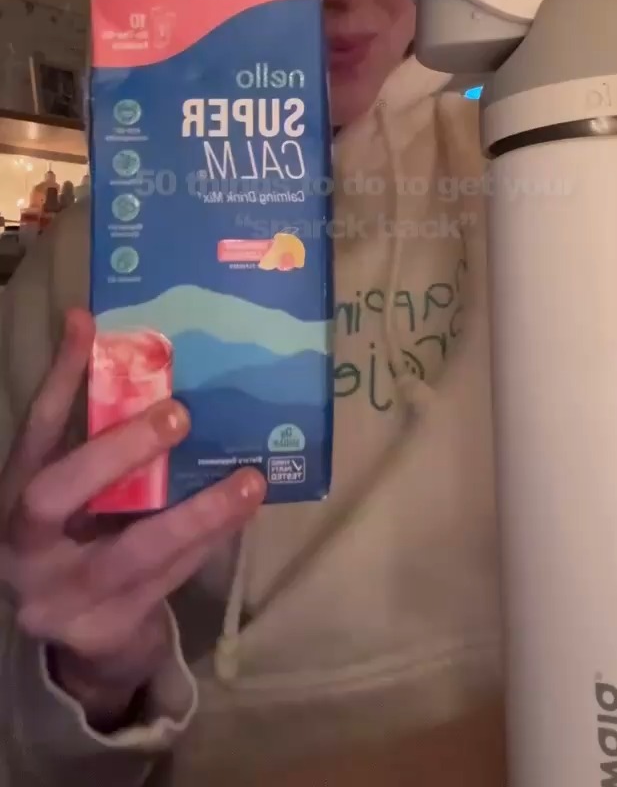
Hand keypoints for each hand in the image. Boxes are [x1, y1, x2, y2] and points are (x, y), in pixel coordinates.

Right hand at [0, 309, 265, 728]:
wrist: (86, 637)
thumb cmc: (89, 535)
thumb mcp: (82, 482)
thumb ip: (94, 422)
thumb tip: (104, 329)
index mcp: (13, 496)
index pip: (33, 430)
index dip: (58, 378)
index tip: (86, 324)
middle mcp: (20, 546)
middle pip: (53, 495)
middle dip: (116, 451)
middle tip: (179, 413)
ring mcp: (56, 597)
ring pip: (130, 552)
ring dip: (197, 513)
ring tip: (248, 480)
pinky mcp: (102, 630)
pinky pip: (164, 580)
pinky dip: (205, 544)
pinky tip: (241, 515)